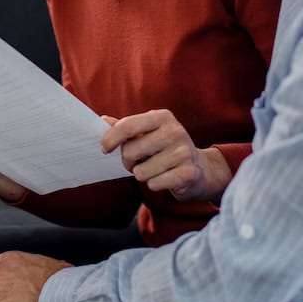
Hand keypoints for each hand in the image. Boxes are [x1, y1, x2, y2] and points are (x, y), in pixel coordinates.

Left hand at [101, 110, 231, 201]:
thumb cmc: (165, 149)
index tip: (104, 149)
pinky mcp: (188, 173)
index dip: (110, 139)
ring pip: (141, 172)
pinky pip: (154, 184)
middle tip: (137, 163)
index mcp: (162, 117)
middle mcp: (174, 131)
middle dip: (127, 162)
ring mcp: (184, 152)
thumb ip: (126, 128)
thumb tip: (102, 120)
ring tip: (155, 169)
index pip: (128, 125)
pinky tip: (166, 178)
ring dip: (143, 175)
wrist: (200, 169)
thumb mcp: (148, 133)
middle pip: (130, 151)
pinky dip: (155, 184)